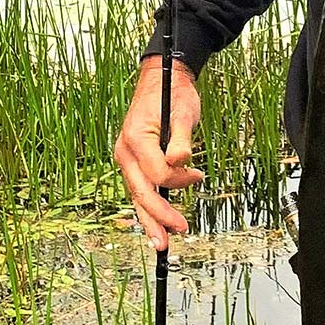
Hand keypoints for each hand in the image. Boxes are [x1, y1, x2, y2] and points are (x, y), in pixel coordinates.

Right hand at [113, 57, 203, 247]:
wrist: (161, 80)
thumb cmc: (173, 93)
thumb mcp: (183, 111)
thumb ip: (183, 138)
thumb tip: (181, 161)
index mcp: (136, 137)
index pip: (157, 172)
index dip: (179, 180)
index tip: (198, 174)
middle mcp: (126, 151)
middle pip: (141, 192)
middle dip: (158, 217)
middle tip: (176, 235)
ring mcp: (127, 158)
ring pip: (138, 195)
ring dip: (150, 220)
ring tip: (161, 244)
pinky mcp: (134, 162)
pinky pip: (140, 189)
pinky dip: (148, 208)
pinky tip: (156, 225)